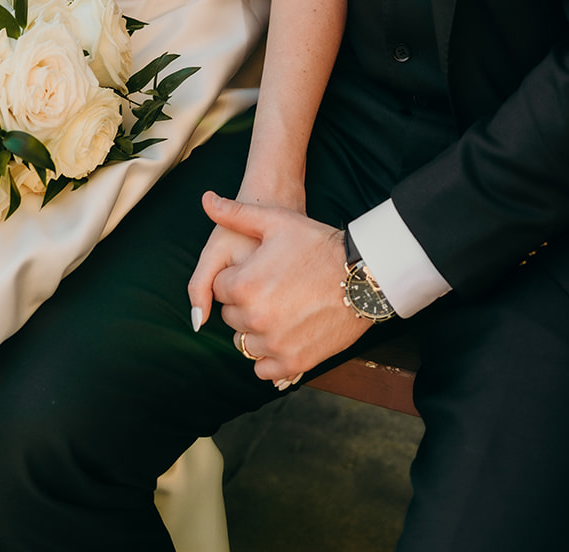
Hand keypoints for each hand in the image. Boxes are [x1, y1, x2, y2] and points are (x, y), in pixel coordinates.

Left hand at [192, 192, 371, 381]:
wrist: (361, 275)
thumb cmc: (317, 245)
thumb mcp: (276, 221)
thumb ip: (235, 213)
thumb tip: (206, 199)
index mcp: (244, 285)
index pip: (219, 289)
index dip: (236, 278)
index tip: (257, 271)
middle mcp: (254, 318)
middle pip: (231, 316)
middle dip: (244, 302)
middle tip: (271, 288)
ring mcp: (274, 343)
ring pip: (245, 342)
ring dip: (256, 329)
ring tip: (279, 308)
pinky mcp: (293, 362)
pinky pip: (263, 368)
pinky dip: (269, 355)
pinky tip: (283, 333)